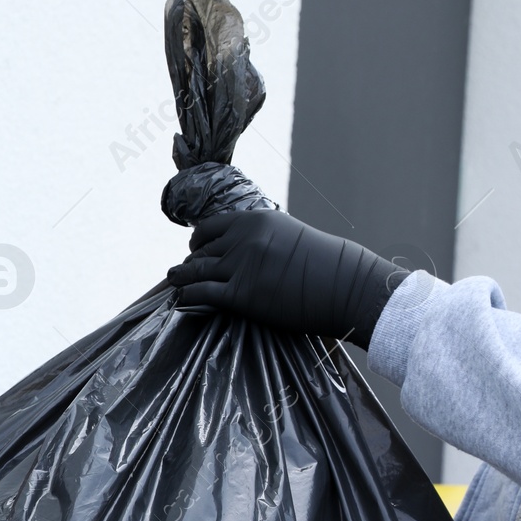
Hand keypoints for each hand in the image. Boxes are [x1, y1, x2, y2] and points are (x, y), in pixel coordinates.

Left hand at [165, 210, 403, 347]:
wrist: (346, 286)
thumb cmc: (325, 265)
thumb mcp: (287, 236)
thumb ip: (260, 239)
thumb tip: (240, 248)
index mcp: (254, 220)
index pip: (209, 228)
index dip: (198, 241)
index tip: (195, 249)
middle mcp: (243, 239)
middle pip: (201, 251)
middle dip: (191, 262)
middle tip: (184, 272)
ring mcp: (241, 266)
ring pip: (195, 271)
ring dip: (181, 278)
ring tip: (174, 282)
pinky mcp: (241, 295)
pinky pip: (200, 293)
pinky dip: (187, 297)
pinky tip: (182, 300)